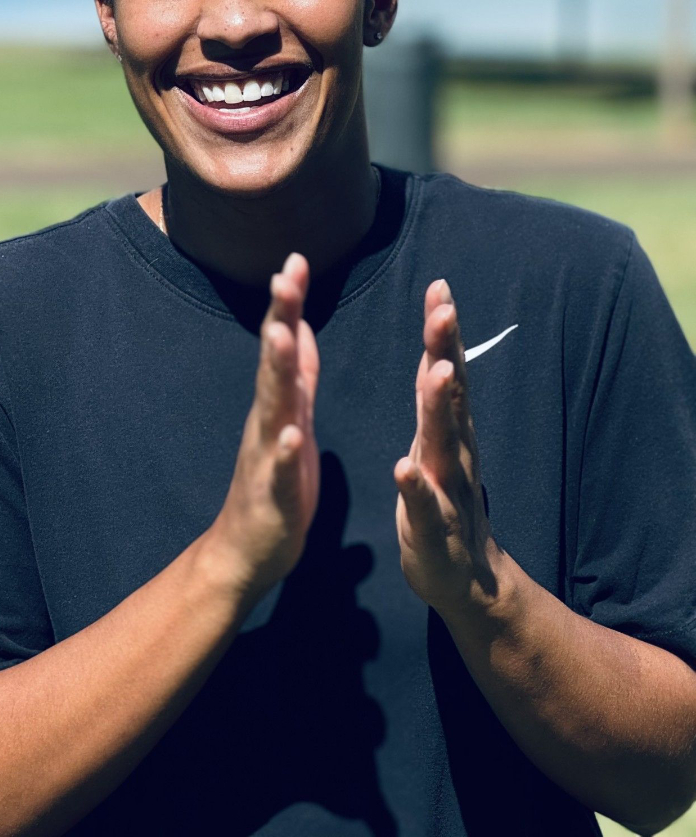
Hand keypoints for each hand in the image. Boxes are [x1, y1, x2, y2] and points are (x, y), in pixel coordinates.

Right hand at [205, 253, 320, 603]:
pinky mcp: (275, 496)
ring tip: (284, 335)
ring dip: (277, 371)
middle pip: (273, 362)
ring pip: (273, 407)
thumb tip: (298, 325)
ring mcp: (267, 457)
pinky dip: (286, 451)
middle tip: (284, 275)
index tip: (295, 257)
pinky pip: (281, 471)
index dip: (288, 302)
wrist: (245, 553)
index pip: (282, 344)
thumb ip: (297, 374)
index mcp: (279, 404)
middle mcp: (267, 421)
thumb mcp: (292, 419)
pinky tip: (292, 435)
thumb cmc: (275, 484)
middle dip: (280, 318)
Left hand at [394, 279, 500, 618]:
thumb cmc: (441, 502)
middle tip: (444, 308)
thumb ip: (435, 396)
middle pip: (450, 393)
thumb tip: (440, 344)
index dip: (443, 329)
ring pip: (444, 444)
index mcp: (446, 430)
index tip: (440, 286)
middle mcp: (454, 453)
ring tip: (438, 370)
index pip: (445, 369)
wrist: (465, 583)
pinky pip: (424, 507)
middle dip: (447, 349)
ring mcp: (447, 491)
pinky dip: (415, 488)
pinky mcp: (433, 531)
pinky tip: (404, 469)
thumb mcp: (436, 442)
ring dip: (441, 407)